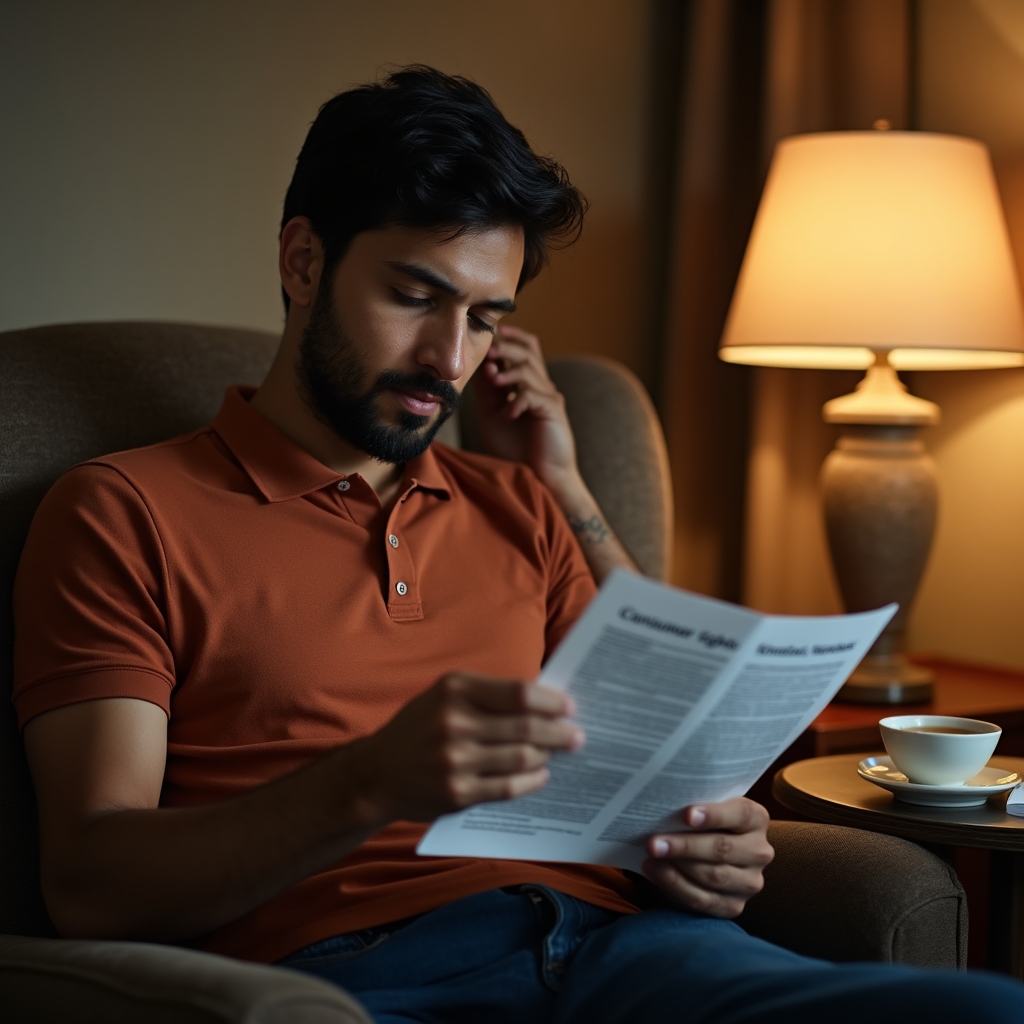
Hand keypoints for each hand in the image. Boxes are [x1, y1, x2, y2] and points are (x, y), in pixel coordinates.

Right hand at [351, 673, 584, 824]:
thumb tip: (544, 699)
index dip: (550, 701)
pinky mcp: (457, 793)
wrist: (375, 774)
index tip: (569, 707)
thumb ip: (487, 695)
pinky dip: (531, 781)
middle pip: (526, 727)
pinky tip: (540, 775)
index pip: (518, 693)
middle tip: (578, 735)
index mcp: (454, 689)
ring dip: (547, 756)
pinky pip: (508, 787)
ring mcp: (455, 760)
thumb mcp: (444, 695)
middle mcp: (454, 722)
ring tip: (556, 753)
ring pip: (521, 758)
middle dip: (559, 732)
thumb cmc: (420, 727)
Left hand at [475, 325, 579, 499]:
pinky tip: (509, 414)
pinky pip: (534, 395)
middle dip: (506, 347)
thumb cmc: (515, 450)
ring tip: (493, 378)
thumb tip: (476, 367)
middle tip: (489, 352)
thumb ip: (486, 393)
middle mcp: (541, 386)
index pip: (525, 348)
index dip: (509, 338)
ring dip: (508, 372)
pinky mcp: (553, 412)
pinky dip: (518, 401)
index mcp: (528, 384)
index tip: (488, 337)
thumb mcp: (493, 416)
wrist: (538, 479)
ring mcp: (549, 398)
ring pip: (529, 370)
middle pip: (528, 351)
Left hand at [641, 798, 773, 917]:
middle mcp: (759, 852)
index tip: (688, 815)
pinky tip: (655, 871)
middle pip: (723, 848)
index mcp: (756, 819)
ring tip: (651, 855)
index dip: (714, 815)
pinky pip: (702, 899)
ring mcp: (749, 882)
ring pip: (713, 875)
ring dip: (677, 866)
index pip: (741, 814)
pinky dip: (675, 884)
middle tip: (653, 842)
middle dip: (685, 845)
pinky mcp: (733, 906)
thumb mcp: (705, 807)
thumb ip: (696, 806)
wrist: (704, 852)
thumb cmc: (701, 822)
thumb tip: (665, 805)